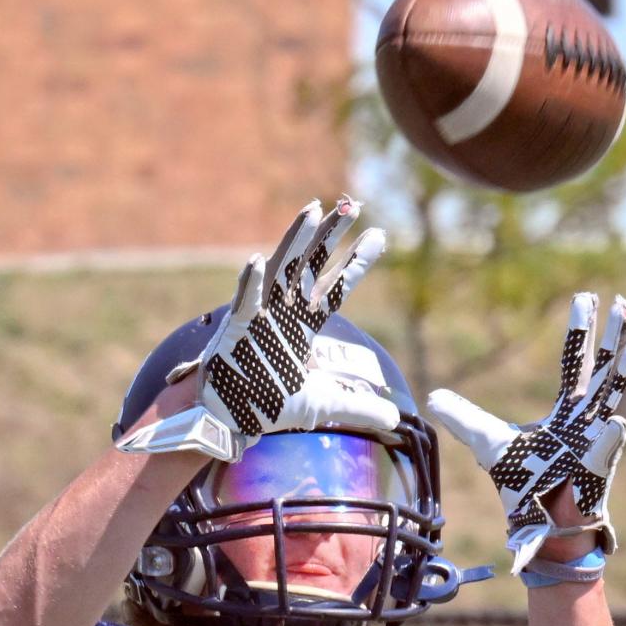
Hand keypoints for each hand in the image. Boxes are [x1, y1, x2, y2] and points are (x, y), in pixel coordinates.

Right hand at [117, 196, 396, 459]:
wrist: (229, 421)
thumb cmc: (268, 407)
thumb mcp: (323, 407)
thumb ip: (358, 408)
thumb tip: (395, 418)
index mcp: (302, 326)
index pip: (334, 288)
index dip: (356, 263)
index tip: (380, 236)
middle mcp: (282, 313)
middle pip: (310, 265)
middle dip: (330, 236)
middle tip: (353, 205)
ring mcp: (258, 317)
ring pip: (279, 270)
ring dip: (295, 240)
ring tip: (314, 209)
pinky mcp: (234, 330)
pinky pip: (243, 302)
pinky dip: (249, 283)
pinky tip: (256, 260)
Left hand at [428, 293, 625, 573]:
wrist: (536, 521)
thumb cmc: (521, 481)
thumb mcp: (486, 442)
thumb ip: (463, 417)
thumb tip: (432, 397)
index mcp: (567, 410)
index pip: (575, 361)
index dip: (580, 330)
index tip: (587, 297)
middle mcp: (587, 420)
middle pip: (604, 371)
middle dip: (615, 339)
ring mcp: (598, 442)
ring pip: (616, 402)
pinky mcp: (596, 470)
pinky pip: (606, 451)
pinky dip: (611, 436)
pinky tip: (617, 421)